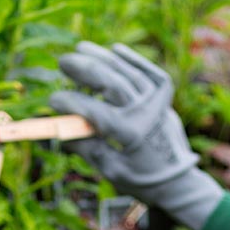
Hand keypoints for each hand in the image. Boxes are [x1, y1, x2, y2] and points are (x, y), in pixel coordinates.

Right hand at [50, 41, 223, 229]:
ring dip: (103, 58)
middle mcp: (146, 114)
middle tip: (63, 62)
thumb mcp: (111, 171)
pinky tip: (115, 50)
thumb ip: (86, 148)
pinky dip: (133, 60)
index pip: (95, 111)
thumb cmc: (140, 179)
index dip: (71, 103)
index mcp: (131, 134)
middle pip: (113, 83)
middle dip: (86, 69)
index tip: (53, 100)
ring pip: (128, 73)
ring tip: (81, 49)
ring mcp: (158, 103)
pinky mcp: (165, 99)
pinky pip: (149, 73)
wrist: (177, 180)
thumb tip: (59, 130)